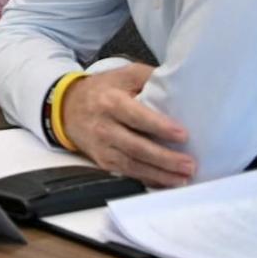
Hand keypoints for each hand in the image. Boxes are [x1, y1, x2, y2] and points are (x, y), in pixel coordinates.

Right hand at [60, 63, 194, 186]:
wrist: (66, 107)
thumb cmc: (104, 90)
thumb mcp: (124, 75)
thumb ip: (150, 77)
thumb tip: (182, 84)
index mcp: (110, 102)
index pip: (136, 116)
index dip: (159, 126)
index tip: (183, 135)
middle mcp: (103, 126)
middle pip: (135, 146)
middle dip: (164, 158)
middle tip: (189, 164)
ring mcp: (101, 146)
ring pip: (131, 164)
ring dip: (159, 174)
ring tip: (183, 178)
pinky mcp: (102, 161)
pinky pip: (127, 173)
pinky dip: (148, 179)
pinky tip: (166, 182)